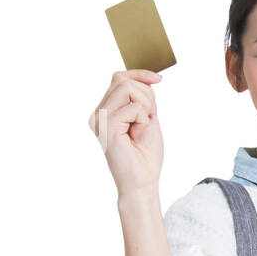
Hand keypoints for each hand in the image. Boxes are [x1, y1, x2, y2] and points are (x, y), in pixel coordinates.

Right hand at [88, 69, 164, 198]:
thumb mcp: (147, 118)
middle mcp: (97, 114)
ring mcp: (99, 120)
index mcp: (105, 111)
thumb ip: (142, 98)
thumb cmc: (145, 154)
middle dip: (146, 94)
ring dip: (145, 104)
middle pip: (123, 80)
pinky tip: (138, 134)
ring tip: (143, 125)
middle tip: (149, 117)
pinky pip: (133, 107)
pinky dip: (144, 118)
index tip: (159, 79)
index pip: (119, 78)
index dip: (140, 74)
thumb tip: (145, 79)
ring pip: (127, 88)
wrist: (143, 181)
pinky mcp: (106, 127)